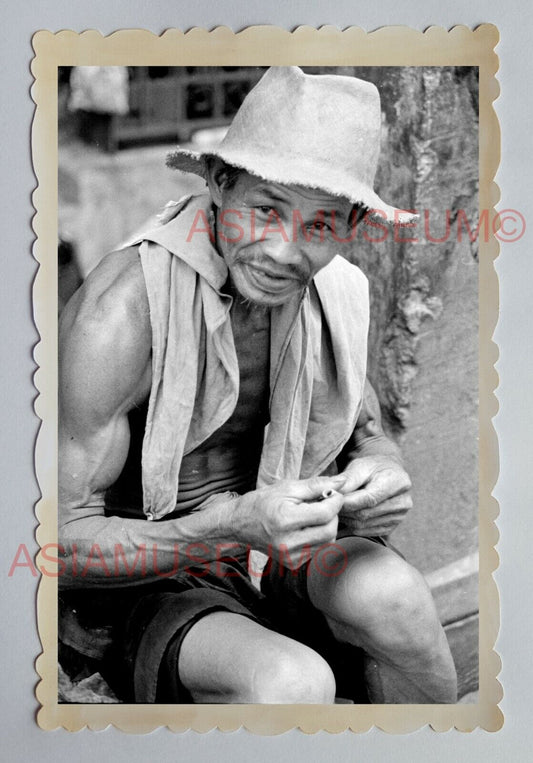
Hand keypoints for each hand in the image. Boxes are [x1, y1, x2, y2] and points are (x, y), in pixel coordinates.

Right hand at [231, 475, 346, 558]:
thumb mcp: (287, 487)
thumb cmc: (262, 502)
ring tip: (313, 515)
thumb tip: (342, 482)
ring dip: (327, 526)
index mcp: (285, 520)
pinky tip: (306, 527)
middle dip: (333, 514)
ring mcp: (290, 556)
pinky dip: (318, 537)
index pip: (325, 514)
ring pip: (327, 542)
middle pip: (330, 530)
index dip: (335, 501)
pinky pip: (318, 550)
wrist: (239, 524)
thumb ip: (316, 485)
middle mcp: (288, 542)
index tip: (333, 493)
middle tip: (324, 503)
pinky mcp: (292, 563)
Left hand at [337, 456, 411, 537]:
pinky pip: (366, 532)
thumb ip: (347, 479)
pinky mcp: (392, 526)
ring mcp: (399, 517)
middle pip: (365, 513)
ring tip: (336, 508)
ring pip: (363, 525)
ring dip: (346, 518)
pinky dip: (352, 526)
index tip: (331, 498)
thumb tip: (332, 493)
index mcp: (398, 482)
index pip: (368, 499)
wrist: (388, 473)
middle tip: (329, 504)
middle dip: (343, 510)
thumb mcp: (360, 465)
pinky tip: (345, 516)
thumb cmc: (373, 467)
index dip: (347, 501)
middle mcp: (403, 502)